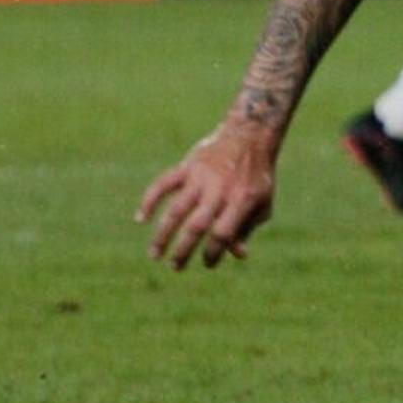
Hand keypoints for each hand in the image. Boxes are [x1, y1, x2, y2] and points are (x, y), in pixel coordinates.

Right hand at [139, 124, 277, 267]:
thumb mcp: (262, 204)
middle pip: (197, 226)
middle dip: (183, 250)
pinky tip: (140, 218)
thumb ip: (247, 228)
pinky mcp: (187, 166)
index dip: (213, 253)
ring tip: (154, 255)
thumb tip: (238, 255)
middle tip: (174, 267)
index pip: (223, 234)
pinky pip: (163, 183)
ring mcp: (201, 177)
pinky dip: (149, 200)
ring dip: (162, 234)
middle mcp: (219, 190)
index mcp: (241, 201)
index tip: (207, 263)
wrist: (249, 135)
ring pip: (176, 209)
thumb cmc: (258, 176)